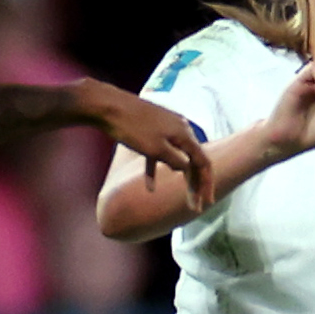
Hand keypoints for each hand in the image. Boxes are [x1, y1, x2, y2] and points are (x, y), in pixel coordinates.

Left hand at [78, 79, 212, 209]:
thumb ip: (175, 160)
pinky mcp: (151, 130)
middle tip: (196, 207)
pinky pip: (158, 153)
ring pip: (177, 158)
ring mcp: (166, 129)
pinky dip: (156, 170)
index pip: (203, 162)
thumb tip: (186, 169)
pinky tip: (150, 188)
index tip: (206, 202)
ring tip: (182, 199)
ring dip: (180, 179)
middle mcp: (180, 130)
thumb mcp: (156, 149)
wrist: (108, 105)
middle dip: (195, 185)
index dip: (206, 184)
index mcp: (185, 134)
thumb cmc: (132, 128)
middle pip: (193, 161)